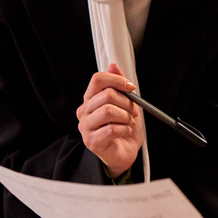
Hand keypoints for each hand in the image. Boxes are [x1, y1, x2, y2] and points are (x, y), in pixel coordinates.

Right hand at [77, 62, 142, 177]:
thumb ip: (119, 85)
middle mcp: (84, 112)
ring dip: (126, 117)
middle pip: (106, 95)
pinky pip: (112, 129)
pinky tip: (125, 132)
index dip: (117, 81)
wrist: (125, 152)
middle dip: (127, 103)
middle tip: (133, 111)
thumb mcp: (126, 103)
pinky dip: (125, 129)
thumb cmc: (124, 127)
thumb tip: (113, 66)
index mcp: (90, 99)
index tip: (131, 87)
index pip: (98, 80)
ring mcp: (85, 127)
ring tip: (128, 123)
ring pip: (109, 111)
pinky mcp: (91, 141)